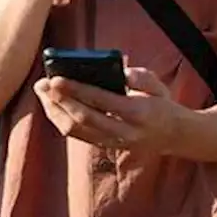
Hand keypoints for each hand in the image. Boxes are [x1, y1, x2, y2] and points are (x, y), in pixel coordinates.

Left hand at [33, 66, 180, 152]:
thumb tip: (121, 72)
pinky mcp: (102, 145)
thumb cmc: (160, 104)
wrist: (174, 135)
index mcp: (138, 113)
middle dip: (59, 100)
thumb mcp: (159, 86)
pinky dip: (59, 118)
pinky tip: (50, 103)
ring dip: (53, 109)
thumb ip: (141, 77)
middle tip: (43, 83)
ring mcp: (111, 142)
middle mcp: (123, 131)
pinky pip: (75, 134)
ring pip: (74, 129)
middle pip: (83, 117)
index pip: (101, 101)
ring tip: (42, 91)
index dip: (76, 90)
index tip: (56, 79)